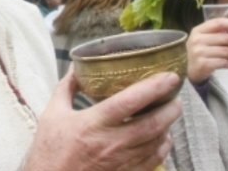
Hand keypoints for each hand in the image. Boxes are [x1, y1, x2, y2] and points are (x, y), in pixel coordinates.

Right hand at [22, 70, 182, 170]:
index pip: (130, 102)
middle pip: (152, 124)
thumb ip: (67, 88)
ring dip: (168, 127)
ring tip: (172, 112)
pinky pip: (152, 162)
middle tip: (177, 96)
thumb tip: (77, 67)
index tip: (170, 76)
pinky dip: (162, 148)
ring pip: (156, 143)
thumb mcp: (53, 114)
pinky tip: (163, 138)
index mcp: (93, 123)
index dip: (154, 87)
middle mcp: (111, 143)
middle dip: (170, 109)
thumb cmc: (50, 150)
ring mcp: (120, 162)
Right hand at [186, 18, 227, 84]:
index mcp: (198, 30)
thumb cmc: (202, 51)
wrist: (192, 70)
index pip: (218, 23)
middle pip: (225, 38)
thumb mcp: (205, 39)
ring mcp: (198, 52)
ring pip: (226, 51)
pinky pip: (222, 62)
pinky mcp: (202, 64)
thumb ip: (218, 32)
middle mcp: (197, 40)